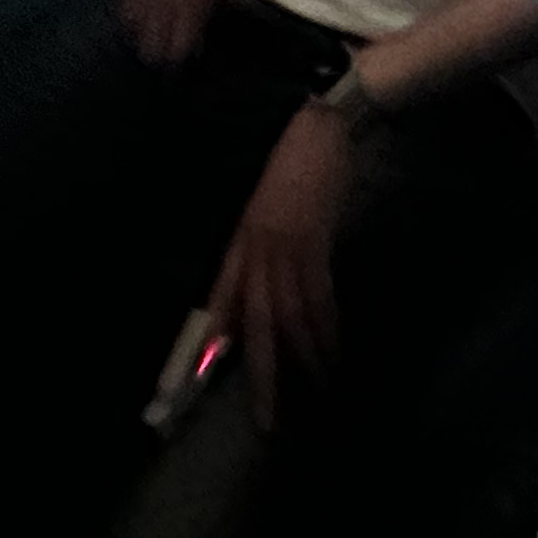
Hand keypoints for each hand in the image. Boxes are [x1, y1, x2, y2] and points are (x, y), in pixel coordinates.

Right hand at [120, 0, 234, 67]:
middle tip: (166, 57)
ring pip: (132, 28)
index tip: (185, 61)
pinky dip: (129, 15)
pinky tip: (136, 18)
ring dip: (141, 36)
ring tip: (150, 39)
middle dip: (159, 55)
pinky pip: (123, 4)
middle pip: (152, 45)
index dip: (181, 59)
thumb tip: (207, 25)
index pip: (179, 47)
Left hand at [209, 97, 357, 428]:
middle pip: (253, 321)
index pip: (223, 298)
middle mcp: (257, 249)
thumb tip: (271, 281)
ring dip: (301, 360)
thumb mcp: (267, 202)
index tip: (204, 378)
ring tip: (313, 396)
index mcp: (241, 239)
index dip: (215, 339)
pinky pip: (318, 297)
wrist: (318, 119)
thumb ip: (263, 241)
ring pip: (288, 317)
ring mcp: (286, 247)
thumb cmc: (292, 156)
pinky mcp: (315, 241)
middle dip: (259, 372)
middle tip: (266, 419)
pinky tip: (333, 355)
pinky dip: (326, 330)